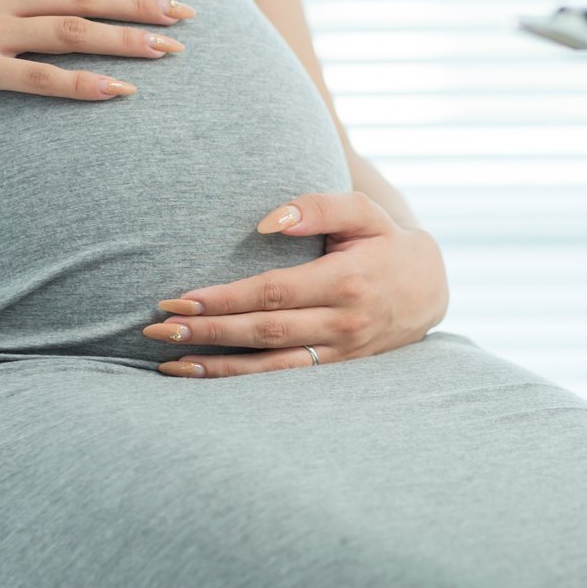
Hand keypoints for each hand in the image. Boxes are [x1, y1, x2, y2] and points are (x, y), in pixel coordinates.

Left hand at [143, 191, 450, 375]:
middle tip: (157, 327)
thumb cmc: (386, 243)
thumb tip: (268, 221)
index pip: (273, 292)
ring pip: (269, 366)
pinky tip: (202, 377)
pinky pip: (281, 378)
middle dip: (207, 331)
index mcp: (346, 281)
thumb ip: (319, 206)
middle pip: (264, 331)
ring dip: (216, 366)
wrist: (429, 289)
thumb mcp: (364, 213)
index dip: (225, 297)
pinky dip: (240, 381)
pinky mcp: (335, 369)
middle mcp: (343, 322)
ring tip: (168, 362)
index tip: (180, 297)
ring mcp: (340, 352)